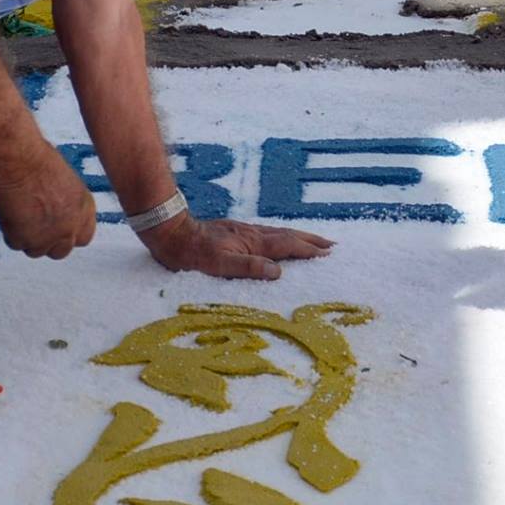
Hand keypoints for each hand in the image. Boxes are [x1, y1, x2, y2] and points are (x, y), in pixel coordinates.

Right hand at [0, 144, 97, 258]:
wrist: (18, 162)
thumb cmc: (38, 160)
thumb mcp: (66, 182)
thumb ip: (66, 205)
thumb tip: (57, 213)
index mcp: (84, 211)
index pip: (82, 238)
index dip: (68, 234)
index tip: (57, 229)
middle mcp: (69, 228)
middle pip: (61, 251)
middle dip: (48, 241)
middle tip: (35, 224)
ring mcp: (47, 238)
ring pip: (36, 250)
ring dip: (27, 237)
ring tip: (19, 212)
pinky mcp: (24, 240)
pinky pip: (15, 243)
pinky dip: (10, 231)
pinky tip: (9, 211)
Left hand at [140, 214, 333, 279]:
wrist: (172, 234)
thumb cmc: (193, 254)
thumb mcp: (219, 264)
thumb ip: (249, 267)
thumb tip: (278, 272)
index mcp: (253, 242)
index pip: (288, 245)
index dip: (308, 250)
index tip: (328, 253)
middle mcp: (252, 234)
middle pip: (288, 235)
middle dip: (310, 240)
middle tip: (331, 244)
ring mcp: (244, 232)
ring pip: (278, 233)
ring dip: (299, 237)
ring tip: (313, 241)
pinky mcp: (236, 233)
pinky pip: (268, 235)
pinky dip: (282, 238)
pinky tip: (279, 241)